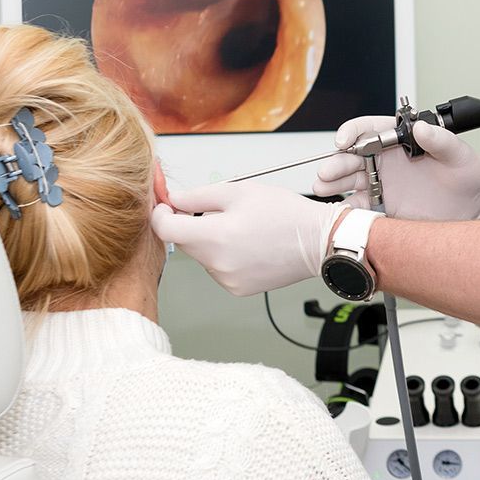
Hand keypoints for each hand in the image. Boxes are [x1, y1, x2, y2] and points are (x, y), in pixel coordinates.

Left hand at [150, 182, 347, 295]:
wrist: (318, 242)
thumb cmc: (286, 214)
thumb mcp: (239, 192)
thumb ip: (198, 196)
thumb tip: (173, 200)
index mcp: (214, 237)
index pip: (164, 229)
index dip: (161, 213)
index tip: (167, 205)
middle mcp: (217, 264)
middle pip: (184, 242)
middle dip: (191, 225)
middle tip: (217, 211)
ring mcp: (227, 280)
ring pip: (203, 255)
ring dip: (211, 241)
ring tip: (243, 229)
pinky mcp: (238, 288)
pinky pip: (219, 268)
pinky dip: (226, 256)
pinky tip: (249, 245)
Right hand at [313, 116, 479, 220]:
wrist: (476, 205)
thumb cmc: (469, 172)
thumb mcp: (459, 153)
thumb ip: (440, 140)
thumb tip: (421, 128)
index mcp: (398, 139)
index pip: (367, 129)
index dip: (352, 132)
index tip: (343, 140)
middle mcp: (385, 160)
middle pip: (351, 156)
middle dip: (336, 163)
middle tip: (327, 172)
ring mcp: (382, 184)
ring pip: (349, 181)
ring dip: (333, 184)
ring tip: (323, 188)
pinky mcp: (384, 207)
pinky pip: (361, 208)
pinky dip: (348, 210)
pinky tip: (340, 212)